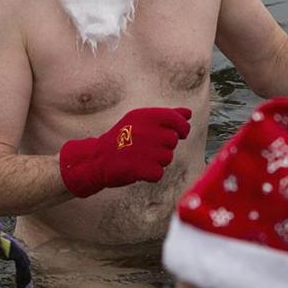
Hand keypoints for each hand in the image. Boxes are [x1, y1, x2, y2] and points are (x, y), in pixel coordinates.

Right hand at [59, 107, 191, 197]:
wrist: (98, 158)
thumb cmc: (123, 138)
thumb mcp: (141, 120)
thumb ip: (167, 116)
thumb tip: (188, 113)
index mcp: (146, 116)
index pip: (176, 120)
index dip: (182, 128)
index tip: (180, 134)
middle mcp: (146, 130)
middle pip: (172, 142)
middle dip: (164, 147)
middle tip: (148, 148)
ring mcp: (143, 149)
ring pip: (167, 158)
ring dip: (158, 161)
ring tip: (141, 158)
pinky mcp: (140, 168)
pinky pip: (159, 173)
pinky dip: (151, 174)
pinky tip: (139, 169)